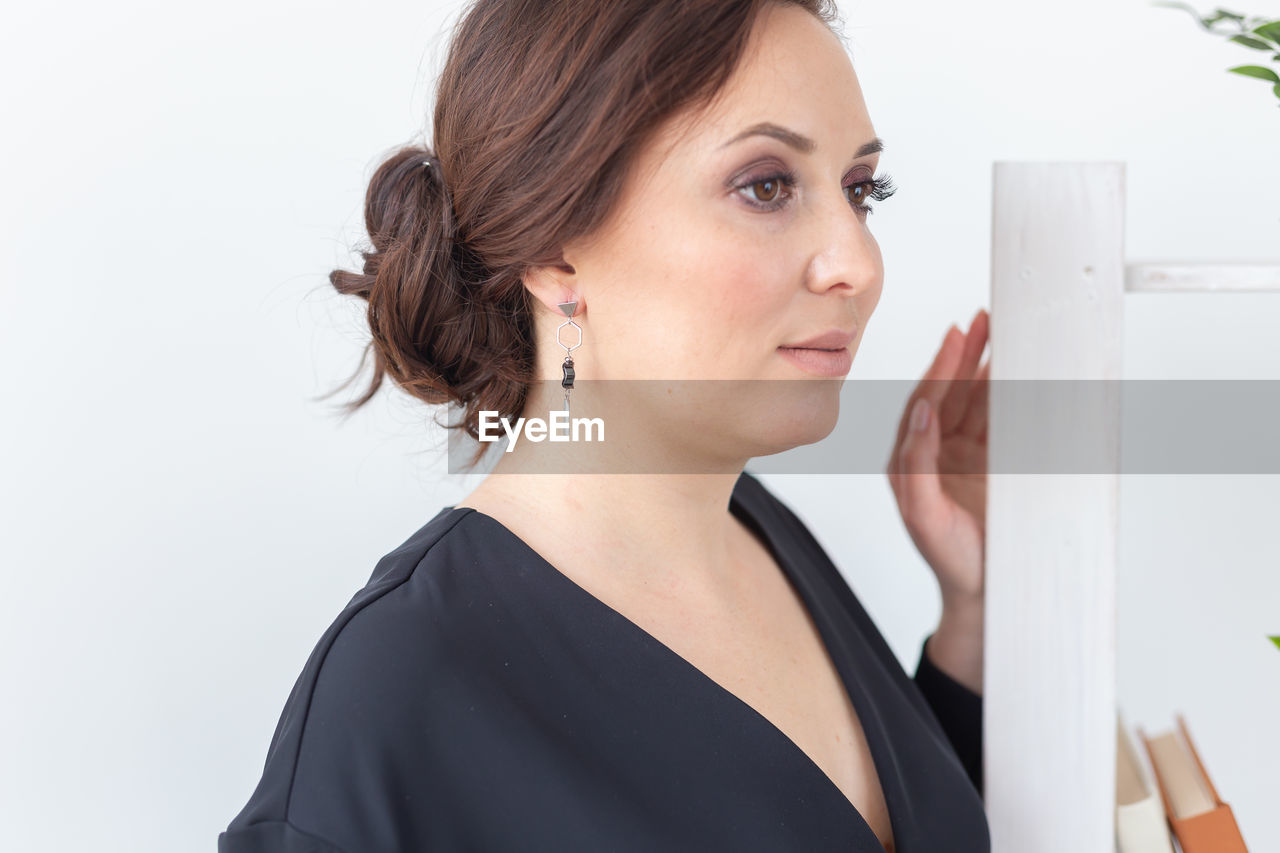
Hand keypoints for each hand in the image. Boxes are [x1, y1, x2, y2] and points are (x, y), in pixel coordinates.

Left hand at [885, 309, 989, 610]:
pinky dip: (1008, 396)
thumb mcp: (923, 514)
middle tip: (983, 320)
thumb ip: (915, 462)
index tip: (956, 337)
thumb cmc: (949, 560)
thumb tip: (919, 411)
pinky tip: (1017, 373)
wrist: (985, 594)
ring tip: (1002, 334)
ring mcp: (964, 457)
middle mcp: (934, 453)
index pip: (925, 403)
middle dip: (965, 356)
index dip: (941, 368)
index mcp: (909, 461)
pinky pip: (1000, 422)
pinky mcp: (991, 466)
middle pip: (950, 393)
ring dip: (988, 369)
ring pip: (976, 402)